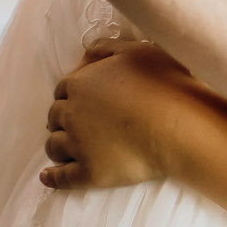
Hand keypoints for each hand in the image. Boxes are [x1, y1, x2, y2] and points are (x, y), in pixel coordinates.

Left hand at [42, 39, 193, 190]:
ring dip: (58, 146)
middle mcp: (72, 114)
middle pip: (55, 116)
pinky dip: (52, 178)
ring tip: (68, 150)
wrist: (179, 127)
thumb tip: (86, 53)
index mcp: (81, 84)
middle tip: (80, 125)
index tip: (85, 102)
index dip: (72, 95)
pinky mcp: (89, 172)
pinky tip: (47, 177)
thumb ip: (108, 48)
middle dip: (63, 119)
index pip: (63, 89)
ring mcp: (78, 145)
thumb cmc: (165, 85)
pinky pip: (62, 178)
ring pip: (54, 146)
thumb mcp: (139, 51)